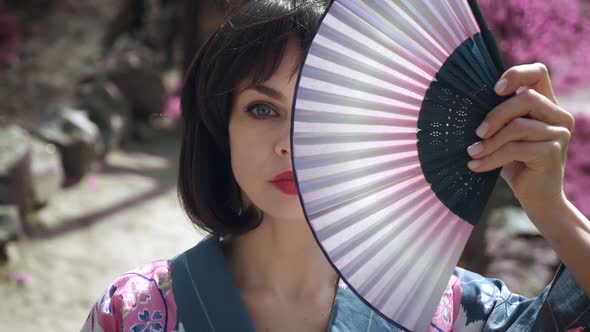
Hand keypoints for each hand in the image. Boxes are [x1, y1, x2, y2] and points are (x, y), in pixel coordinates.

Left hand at [466, 63, 574, 211]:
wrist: (537, 199)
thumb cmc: (515, 164)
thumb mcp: (504, 137)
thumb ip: (498, 118)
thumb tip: (465, 104)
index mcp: (547, 106)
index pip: (538, 73)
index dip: (516, 74)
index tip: (494, 90)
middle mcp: (559, 116)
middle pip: (526, 98)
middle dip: (495, 115)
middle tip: (477, 133)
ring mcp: (559, 133)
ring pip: (518, 125)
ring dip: (489, 142)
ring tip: (472, 153)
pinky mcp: (553, 152)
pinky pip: (516, 148)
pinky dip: (491, 158)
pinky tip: (476, 166)